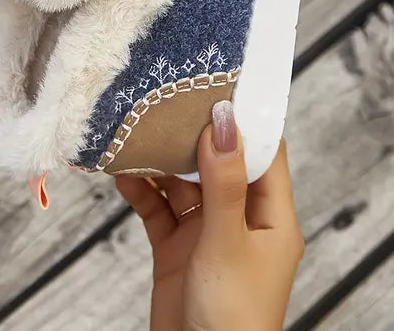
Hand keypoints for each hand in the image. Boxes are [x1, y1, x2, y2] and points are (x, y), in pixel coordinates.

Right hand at [116, 101, 303, 330]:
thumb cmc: (232, 316)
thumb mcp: (228, 241)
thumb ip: (223, 181)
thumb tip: (225, 123)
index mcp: (270, 216)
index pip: (262, 153)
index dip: (241, 120)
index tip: (214, 86)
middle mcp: (240, 218)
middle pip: (216, 162)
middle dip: (190, 135)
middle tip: (164, 102)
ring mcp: (206, 231)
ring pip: (181, 183)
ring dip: (158, 163)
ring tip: (134, 135)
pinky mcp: (176, 247)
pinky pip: (157, 208)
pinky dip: (140, 191)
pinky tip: (123, 175)